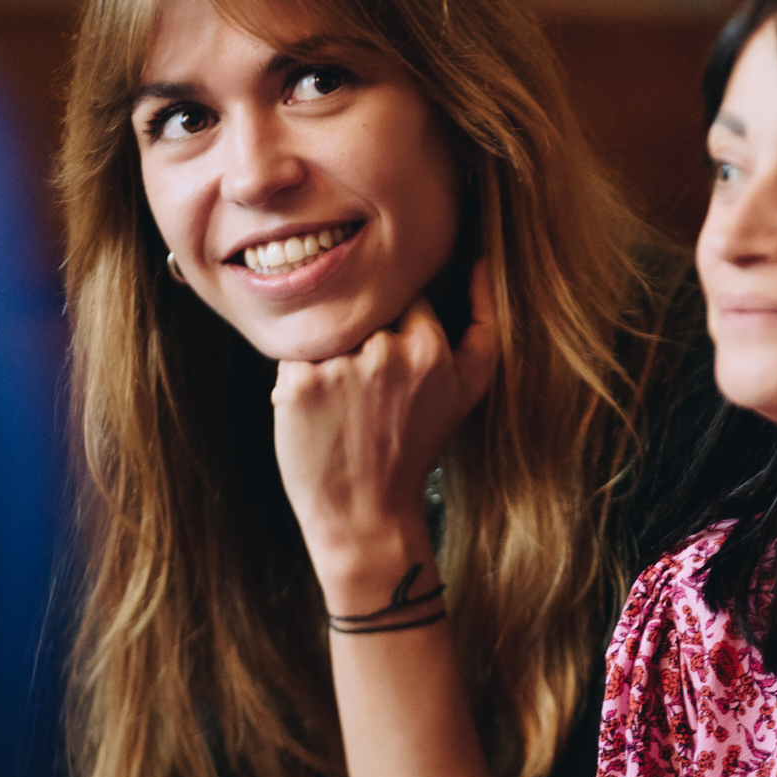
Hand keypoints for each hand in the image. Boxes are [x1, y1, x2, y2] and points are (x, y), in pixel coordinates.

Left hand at [272, 261, 497, 612]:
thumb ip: (483, 322)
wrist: (366, 514)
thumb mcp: (468, 387)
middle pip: (361, 310)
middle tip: (362, 389)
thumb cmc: (416, 446)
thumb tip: (479, 262)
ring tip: (340, 402)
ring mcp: (340, 367)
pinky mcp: (299, 384)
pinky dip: (298, 376)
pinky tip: (316, 410)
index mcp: (430, 348)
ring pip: (326, 329)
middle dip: (359, 338)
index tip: (390, 365)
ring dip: (328, 354)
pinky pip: (292, 353)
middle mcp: (386, 352)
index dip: (393, 327)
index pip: (402, 298)